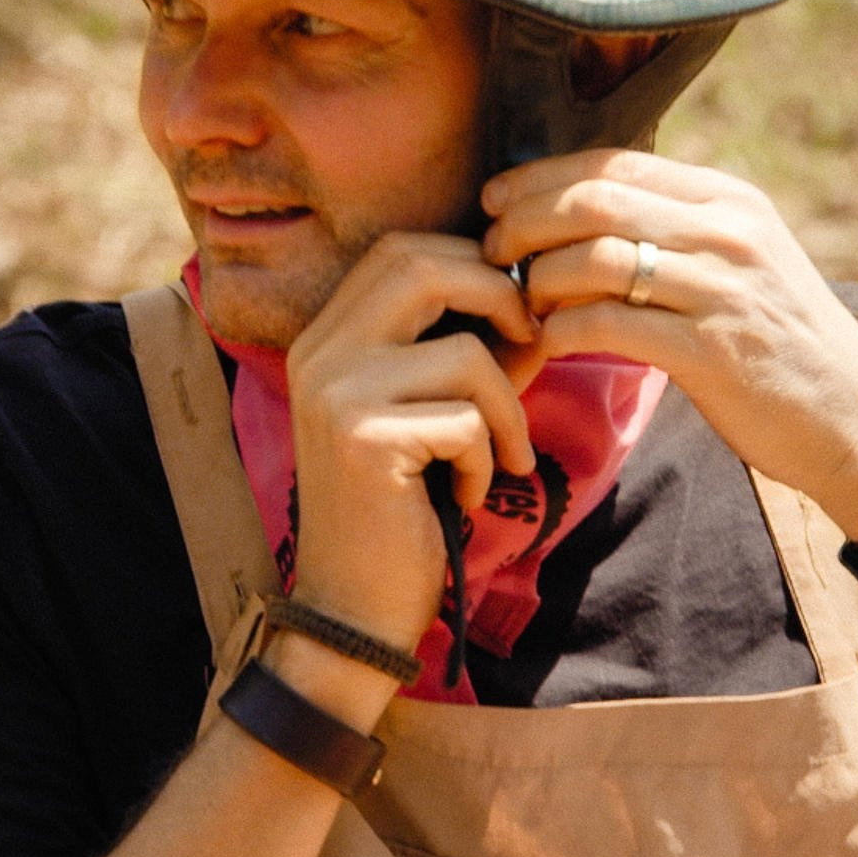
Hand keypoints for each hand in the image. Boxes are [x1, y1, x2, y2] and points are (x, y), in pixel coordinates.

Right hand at [282, 232, 541, 660]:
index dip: (472, 264)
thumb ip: (471, 352)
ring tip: (500, 455)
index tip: (514, 315)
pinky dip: (484, 460)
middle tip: (532, 349)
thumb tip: (539, 308)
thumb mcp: (432, 414)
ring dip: (506, 407)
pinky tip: (465, 495)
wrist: (351, 606)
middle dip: (499, 299)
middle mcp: (319, 352)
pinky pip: (465, 421)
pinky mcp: (362, 440)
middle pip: (422, 266)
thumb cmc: (403, 507)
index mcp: (326, 336)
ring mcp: (334, 394)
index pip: (402, 250)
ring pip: (462, 353)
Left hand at [480, 150, 857, 536]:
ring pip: (594, 256)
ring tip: (517, 303)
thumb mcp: (741, 266)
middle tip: (489, 251)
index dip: (540, 176)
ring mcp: (722, 288)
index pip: (614, 163)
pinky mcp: (712, 350)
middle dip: (523, 220)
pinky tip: (546, 343)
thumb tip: (589, 217)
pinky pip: (608, 322)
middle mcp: (728, 231)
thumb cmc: (783, 350)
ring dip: (536, 279)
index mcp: (729, 200)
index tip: (494, 200)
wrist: (855, 422)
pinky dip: (561, 329)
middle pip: (594, 199)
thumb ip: (678, 233)